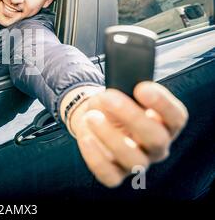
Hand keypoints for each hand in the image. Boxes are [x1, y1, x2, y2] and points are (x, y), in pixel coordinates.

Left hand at [62, 82, 187, 186]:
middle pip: (157, 139)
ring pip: (134, 160)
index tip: (141, 88)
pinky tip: (86, 138)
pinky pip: (109, 175)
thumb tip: (121, 87)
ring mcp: (138, 164)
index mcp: (165, 123)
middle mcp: (157, 147)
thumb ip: (126, 88)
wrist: (91, 117)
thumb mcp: (119, 90)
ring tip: (91, 116)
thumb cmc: (111, 103)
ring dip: (110, 136)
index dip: (162, 103)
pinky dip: (96, 158)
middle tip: (109, 98)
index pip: (176, 117)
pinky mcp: (116, 175)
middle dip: (132, 117)